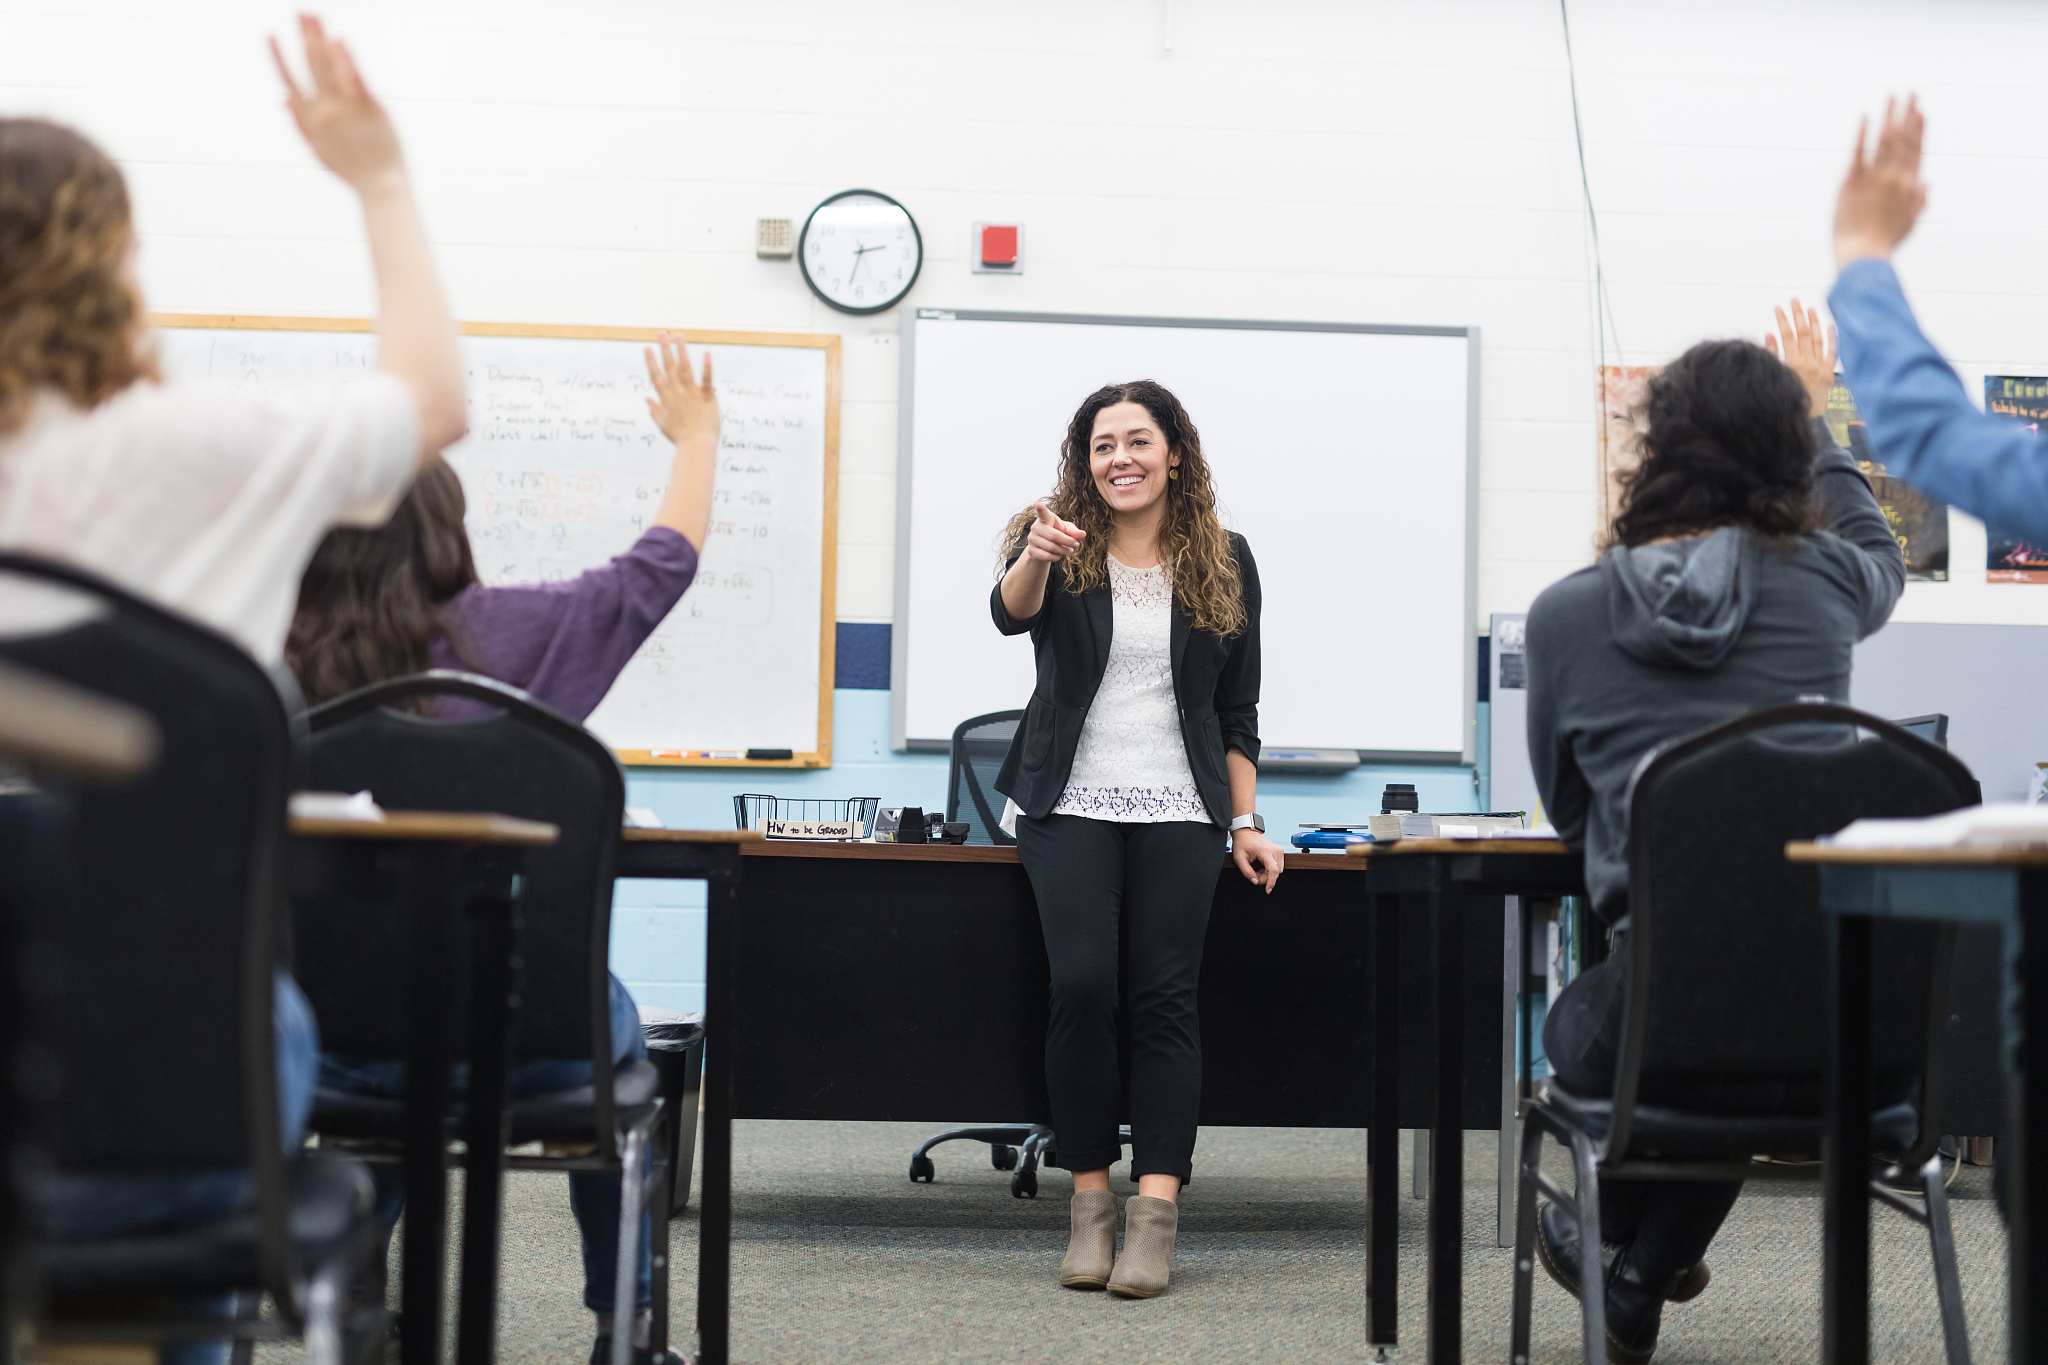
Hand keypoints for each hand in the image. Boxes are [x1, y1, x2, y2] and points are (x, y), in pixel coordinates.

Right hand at [270, 14, 404, 193]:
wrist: (380, 186)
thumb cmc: (350, 169)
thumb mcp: (318, 149)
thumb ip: (300, 122)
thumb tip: (282, 99)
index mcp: (310, 119)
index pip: (288, 80)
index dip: (278, 57)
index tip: (270, 35)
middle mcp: (325, 110)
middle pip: (311, 66)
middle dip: (304, 36)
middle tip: (299, 12)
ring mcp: (348, 108)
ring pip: (330, 67)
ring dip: (320, 38)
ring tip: (314, 16)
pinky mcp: (372, 108)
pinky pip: (357, 79)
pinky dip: (346, 60)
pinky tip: (339, 40)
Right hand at [644, 333, 718, 447]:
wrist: (696, 446)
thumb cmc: (679, 437)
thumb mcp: (662, 424)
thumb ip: (653, 410)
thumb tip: (646, 399)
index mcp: (666, 399)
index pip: (656, 376)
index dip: (651, 361)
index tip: (647, 347)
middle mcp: (677, 393)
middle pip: (669, 367)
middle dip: (664, 349)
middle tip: (661, 333)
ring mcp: (692, 394)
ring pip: (685, 368)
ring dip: (682, 351)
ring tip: (679, 335)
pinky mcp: (707, 397)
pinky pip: (706, 379)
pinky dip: (707, 366)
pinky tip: (706, 353)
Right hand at [1024, 500, 1084, 563]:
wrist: (1044, 547)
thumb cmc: (1058, 533)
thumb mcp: (1067, 530)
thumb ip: (1074, 531)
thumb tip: (1083, 534)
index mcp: (1045, 518)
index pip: (1042, 513)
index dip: (1041, 509)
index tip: (1039, 504)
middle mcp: (1035, 527)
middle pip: (1055, 536)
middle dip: (1068, 542)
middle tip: (1076, 545)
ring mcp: (1031, 539)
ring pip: (1052, 548)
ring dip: (1064, 551)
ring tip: (1069, 550)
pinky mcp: (1031, 550)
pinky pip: (1047, 556)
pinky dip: (1056, 557)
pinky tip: (1059, 555)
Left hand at [1231, 827, 1283, 893]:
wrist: (1246, 833)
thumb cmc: (1242, 844)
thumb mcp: (1239, 859)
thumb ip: (1246, 872)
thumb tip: (1255, 881)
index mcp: (1265, 851)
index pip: (1273, 871)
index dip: (1271, 882)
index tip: (1268, 890)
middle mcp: (1275, 850)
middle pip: (1275, 873)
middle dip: (1264, 877)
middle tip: (1254, 873)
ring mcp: (1278, 850)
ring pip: (1277, 871)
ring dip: (1267, 874)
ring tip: (1257, 868)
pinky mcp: (1279, 851)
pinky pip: (1278, 866)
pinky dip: (1270, 869)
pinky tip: (1262, 865)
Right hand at [1764, 299, 1838, 417]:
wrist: (1805, 422)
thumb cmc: (1786, 401)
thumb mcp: (1776, 377)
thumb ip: (1772, 354)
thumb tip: (1769, 334)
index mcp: (1793, 364)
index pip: (1787, 335)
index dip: (1782, 319)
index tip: (1777, 307)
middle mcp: (1809, 363)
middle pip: (1803, 332)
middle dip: (1798, 314)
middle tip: (1794, 299)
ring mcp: (1821, 367)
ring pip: (1819, 338)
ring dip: (1814, 321)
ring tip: (1810, 307)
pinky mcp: (1830, 373)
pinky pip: (1833, 352)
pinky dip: (1832, 338)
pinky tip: (1829, 325)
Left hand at [1834, 96, 1927, 269]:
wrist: (1862, 256)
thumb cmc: (1884, 244)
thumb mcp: (1909, 225)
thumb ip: (1920, 202)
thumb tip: (1928, 185)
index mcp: (1910, 186)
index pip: (1917, 150)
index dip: (1919, 129)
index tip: (1921, 111)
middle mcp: (1895, 177)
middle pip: (1903, 139)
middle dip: (1908, 113)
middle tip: (1911, 92)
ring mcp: (1874, 178)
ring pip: (1884, 140)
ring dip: (1889, 116)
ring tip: (1891, 96)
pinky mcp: (1851, 183)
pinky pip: (1858, 153)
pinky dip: (1862, 134)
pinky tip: (1865, 116)